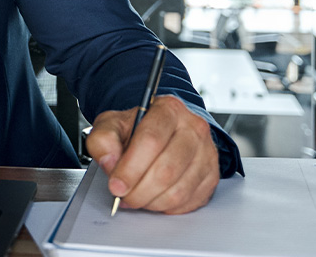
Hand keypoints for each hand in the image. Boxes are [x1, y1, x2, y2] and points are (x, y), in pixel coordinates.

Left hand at [85, 95, 218, 213]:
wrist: (161, 133)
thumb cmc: (137, 130)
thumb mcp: (112, 125)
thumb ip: (103, 139)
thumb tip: (109, 162)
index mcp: (168, 109)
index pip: (151, 140)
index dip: (131, 168)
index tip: (116, 186)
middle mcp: (193, 128)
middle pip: (166, 170)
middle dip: (139, 191)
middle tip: (122, 196)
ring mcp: (207, 152)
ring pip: (178, 190)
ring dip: (151, 202)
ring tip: (135, 197)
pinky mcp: (212, 175)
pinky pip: (189, 201)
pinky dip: (166, 207)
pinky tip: (153, 197)